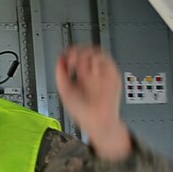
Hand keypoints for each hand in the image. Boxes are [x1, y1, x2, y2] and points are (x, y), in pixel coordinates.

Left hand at [55, 45, 131, 160]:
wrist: (96, 120)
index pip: (76, 56)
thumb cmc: (81, 110)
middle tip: (71, 57)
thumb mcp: (65, 91)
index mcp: (80, 76)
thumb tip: (60, 60)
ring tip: (79, 62)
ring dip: (86, 54)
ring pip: (96, 53)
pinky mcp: (112, 75)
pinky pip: (106, 61)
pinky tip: (90, 69)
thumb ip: (61, 75)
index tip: (64, 55)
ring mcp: (102, 74)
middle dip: (77, 51)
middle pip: (86, 51)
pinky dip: (97, 61)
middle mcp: (91, 73)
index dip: (70, 53)